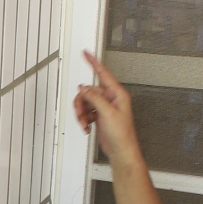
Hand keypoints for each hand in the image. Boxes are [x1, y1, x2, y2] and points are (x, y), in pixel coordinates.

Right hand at [72, 52, 144, 168]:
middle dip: (82, 104)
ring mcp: (104, 107)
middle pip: (88, 92)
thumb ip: (94, 98)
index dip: (93, 62)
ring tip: (84, 123)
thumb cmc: (121, 134)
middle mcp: (111, 98)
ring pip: (85, 102)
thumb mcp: (107, 113)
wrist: (121, 150)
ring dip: (81, 113)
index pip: (103, 73)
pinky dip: (83, 119)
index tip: (86, 53)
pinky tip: (87, 127)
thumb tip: (84, 87)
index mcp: (117, 94)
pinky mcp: (99, 115)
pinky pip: (86, 111)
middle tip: (81, 114)